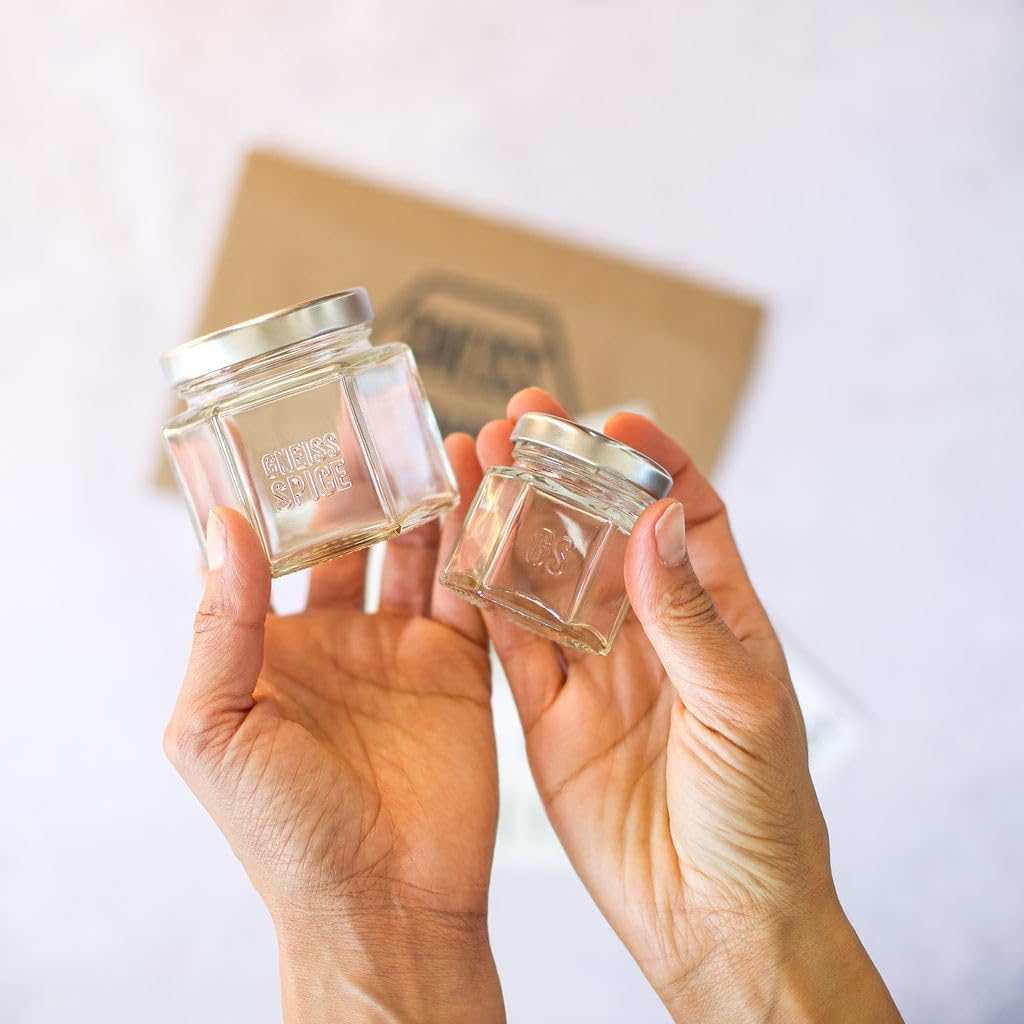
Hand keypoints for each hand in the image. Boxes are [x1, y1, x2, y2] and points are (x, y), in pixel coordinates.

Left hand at [164, 435, 503, 1023]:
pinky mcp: (461, 670)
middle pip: (357, 539)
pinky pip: (474, 594)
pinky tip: (488, 500)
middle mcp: (339, 641)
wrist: (383, 904)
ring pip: (421, 554)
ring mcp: (403, 652)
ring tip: (448, 443)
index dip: (287, 493)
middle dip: (371, 483)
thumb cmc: (284, 833)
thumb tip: (225, 526)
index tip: (298, 429)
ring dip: (432, 502)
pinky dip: (481, 548)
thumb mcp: (216, 728)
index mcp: (272, 648)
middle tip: (385, 422)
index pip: (276, 550)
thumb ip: (220, 626)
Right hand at [476, 389, 900, 1022]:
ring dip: (516, 519)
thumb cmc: (763, 815)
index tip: (615, 420)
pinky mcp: (549, 713)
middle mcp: (652, 633)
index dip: (655, 461)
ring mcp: (596, 670)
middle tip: (524, 421)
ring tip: (479, 461)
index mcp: (718, 618)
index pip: (689, 514)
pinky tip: (461, 545)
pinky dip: (486, 594)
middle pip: (603, 532)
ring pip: (547, 576)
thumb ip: (690, 616)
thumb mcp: (740, 706)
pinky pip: (512, 642)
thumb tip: (655, 518)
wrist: (716, 919)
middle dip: (566, 474)